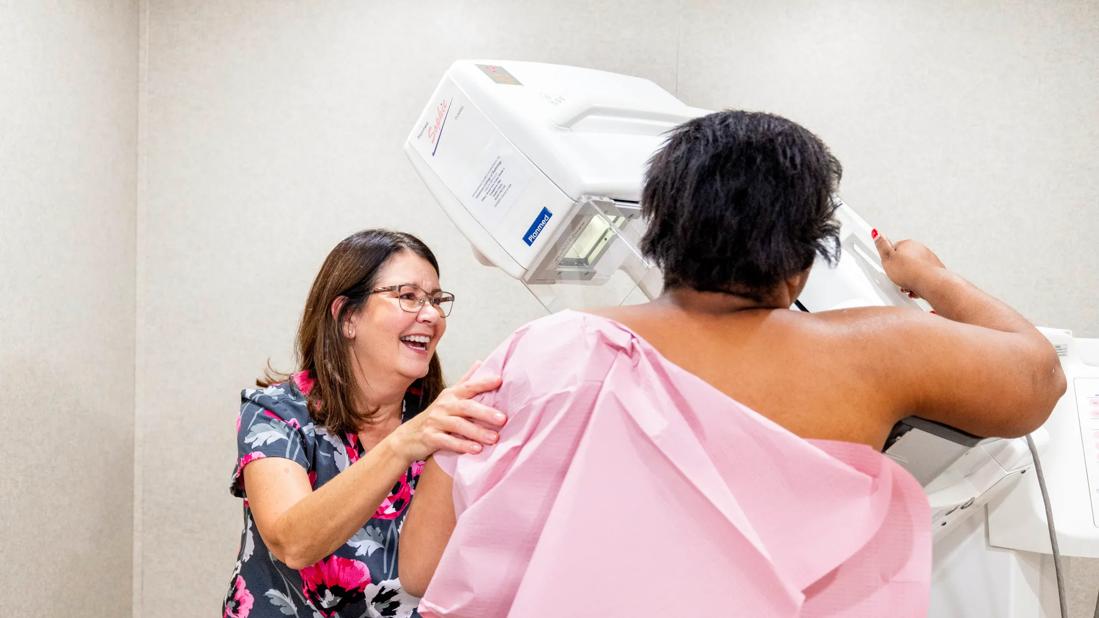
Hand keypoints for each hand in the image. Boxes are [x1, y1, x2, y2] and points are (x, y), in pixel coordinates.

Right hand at [388, 361, 505, 462]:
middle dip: (485, 412)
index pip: (469, 386)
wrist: (408, 437)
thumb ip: (465, 381)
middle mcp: (443, 406)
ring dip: (477, 432)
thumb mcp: (448, 397)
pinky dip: (462, 445)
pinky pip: (447, 441)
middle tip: (503, 419)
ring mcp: (435, 421)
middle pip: (466, 407)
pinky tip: (476, 449)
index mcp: (451, 395)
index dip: (483, 383)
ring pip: (458, 425)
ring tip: (494, 438)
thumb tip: (480, 363)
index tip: (500, 380)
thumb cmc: (435, 416)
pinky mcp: (430, 437)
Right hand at [872, 229, 946, 298]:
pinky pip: (923, 277)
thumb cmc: (909, 271)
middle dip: (901, 269)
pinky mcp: (935, 271)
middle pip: (906, 260)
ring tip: (905, 285)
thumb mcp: (888, 258)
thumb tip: (876, 232)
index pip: (895, 249)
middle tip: (896, 277)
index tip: (889, 266)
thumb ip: (881, 245)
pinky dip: (918, 283)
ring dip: (909, 277)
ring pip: (915, 269)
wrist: (930, 283)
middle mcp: (921, 250)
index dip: (890, 259)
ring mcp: (929, 260)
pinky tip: (914, 288)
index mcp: (908, 244)